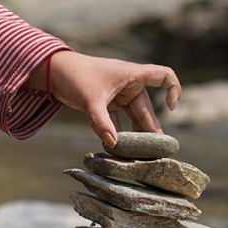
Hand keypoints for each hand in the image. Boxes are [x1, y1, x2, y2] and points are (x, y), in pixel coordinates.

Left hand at [27, 51, 181, 146]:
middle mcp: (129, 85)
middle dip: (150, 130)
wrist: (54, 71)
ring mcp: (119, 95)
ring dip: (135, 135)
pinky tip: (118, 149)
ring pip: (133, 118)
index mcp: (132, 75)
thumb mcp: (90, 101)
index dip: (174, 90)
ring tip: (139, 155)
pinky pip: (119, 121)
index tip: (171, 108)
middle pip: (147, 109)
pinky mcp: (108, 104)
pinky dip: (119, 133)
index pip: (164, 76)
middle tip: (154, 153)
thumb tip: (113, 145)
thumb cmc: (75, 77)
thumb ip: (102, 123)